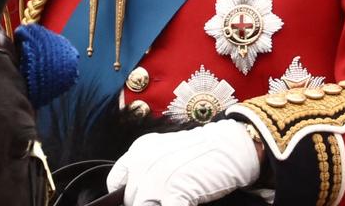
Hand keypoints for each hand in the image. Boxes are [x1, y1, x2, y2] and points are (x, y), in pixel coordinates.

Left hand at [107, 119, 261, 205]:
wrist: (230, 145)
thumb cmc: (202, 152)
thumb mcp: (166, 154)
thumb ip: (148, 172)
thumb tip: (140, 198)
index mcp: (139, 151)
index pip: (115, 183)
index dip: (125, 196)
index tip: (139, 200)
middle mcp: (142, 162)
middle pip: (130, 200)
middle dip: (147, 203)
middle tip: (166, 198)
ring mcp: (157, 177)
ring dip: (157, 205)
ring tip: (175, 200)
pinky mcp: (175, 190)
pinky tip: (183, 205)